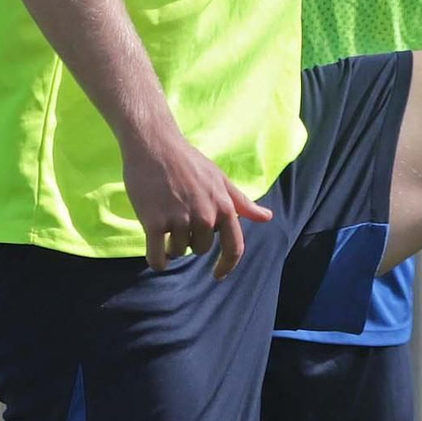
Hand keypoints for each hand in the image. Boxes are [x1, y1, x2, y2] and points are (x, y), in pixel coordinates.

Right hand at [118, 114, 271, 277]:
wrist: (154, 145)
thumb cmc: (189, 161)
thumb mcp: (221, 179)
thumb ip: (243, 203)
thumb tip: (267, 217)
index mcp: (224, 207)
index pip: (234, 247)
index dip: (227, 265)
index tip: (218, 275)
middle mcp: (205, 216)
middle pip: (200, 249)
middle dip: (190, 239)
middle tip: (179, 217)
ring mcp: (179, 220)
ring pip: (178, 251)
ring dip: (171, 243)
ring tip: (165, 219)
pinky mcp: (154, 223)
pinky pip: (157, 256)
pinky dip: (157, 260)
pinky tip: (156, 255)